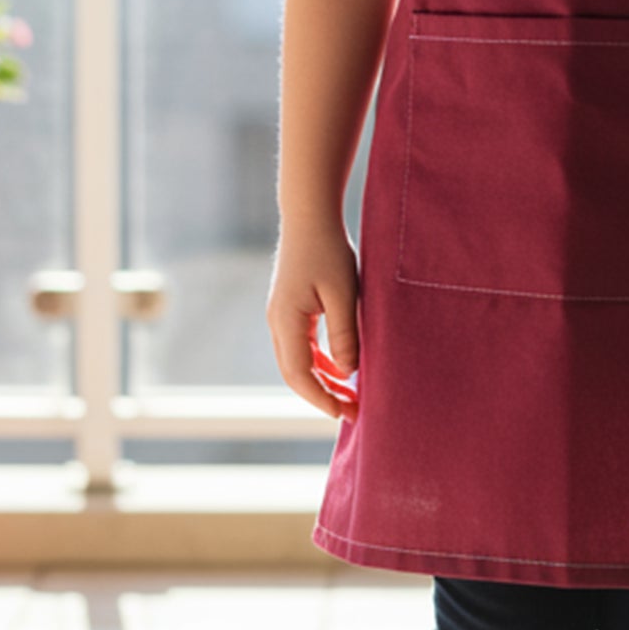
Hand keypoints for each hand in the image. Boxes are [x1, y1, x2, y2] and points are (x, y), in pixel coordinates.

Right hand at [267, 217, 361, 421]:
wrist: (309, 216)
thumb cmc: (328, 250)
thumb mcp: (344, 294)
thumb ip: (345, 334)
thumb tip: (347, 373)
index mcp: (287, 322)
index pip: (300, 374)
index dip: (321, 398)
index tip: (345, 413)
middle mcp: (277, 322)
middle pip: (294, 373)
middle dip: (321, 395)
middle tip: (351, 411)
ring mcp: (280, 315)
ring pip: (296, 360)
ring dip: (321, 379)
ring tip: (349, 394)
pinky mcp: (288, 308)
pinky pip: (300, 345)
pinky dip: (318, 360)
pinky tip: (340, 367)